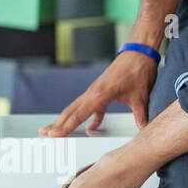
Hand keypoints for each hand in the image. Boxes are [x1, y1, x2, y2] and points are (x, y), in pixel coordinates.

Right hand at [39, 51, 158, 136]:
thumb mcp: (141, 97)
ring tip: (55, 130)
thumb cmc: (139, 71)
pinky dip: (87, 116)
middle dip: (57, 124)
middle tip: (43, 134)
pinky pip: (90, 105)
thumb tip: (144, 129)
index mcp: (100, 94)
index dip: (66, 127)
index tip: (54, 136)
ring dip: (66, 119)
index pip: (79, 115)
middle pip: (71, 111)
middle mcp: (93, 92)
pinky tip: (91, 127)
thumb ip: (141, 115)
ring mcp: (95, 90)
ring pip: (76, 107)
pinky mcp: (100, 89)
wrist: (140, 52)